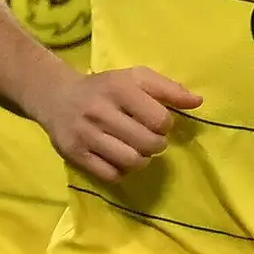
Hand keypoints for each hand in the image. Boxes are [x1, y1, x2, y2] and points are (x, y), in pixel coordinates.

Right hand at [40, 67, 199, 178]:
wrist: (56, 97)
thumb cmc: (105, 87)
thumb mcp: (135, 78)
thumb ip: (168, 89)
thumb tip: (197, 102)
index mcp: (119, 88)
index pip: (159, 120)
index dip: (164, 125)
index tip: (155, 122)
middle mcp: (100, 111)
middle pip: (148, 143)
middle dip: (156, 144)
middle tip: (148, 139)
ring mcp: (85, 134)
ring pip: (131, 161)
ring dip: (141, 160)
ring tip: (136, 150)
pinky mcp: (74, 154)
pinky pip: (110, 174)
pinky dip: (121, 171)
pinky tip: (119, 159)